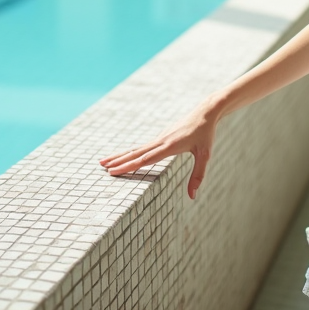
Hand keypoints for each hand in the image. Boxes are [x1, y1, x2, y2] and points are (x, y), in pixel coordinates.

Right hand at [97, 101, 219, 200]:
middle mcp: (160, 141)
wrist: (205, 113)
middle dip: (118, 161)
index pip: (144, 159)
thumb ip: (197, 175)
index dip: (128, 166)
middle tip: (102, 167)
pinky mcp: (161, 137)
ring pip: (136, 149)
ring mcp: (159, 138)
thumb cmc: (206, 134)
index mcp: (168, 146)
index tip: (113, 171)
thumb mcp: (205, 155)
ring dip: (120, 155)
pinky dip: (130, 152)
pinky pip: (142, 147)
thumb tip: (192, 196)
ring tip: (104, 161)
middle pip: (135, 153)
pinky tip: (124, 156)